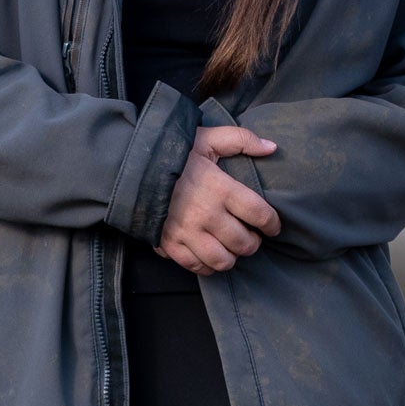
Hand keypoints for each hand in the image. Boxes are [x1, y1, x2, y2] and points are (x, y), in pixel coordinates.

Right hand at [158, 124, 281, 274]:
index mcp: (220, 189)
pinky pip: (197, 267)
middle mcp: (206, 215)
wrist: (131, 168)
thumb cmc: (174, 153)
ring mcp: (187, 233)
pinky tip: (211, 255)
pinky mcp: (171, 245)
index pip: (259, 214)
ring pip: (223, 261)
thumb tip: (271, 148)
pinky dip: (208, 266)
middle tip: (251, 236)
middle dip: (253, 242)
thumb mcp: (208, 138)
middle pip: (244, 243)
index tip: (273, 226)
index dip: (272, 224)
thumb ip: (241, 140)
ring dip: (233, 257)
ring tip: (232, 248)